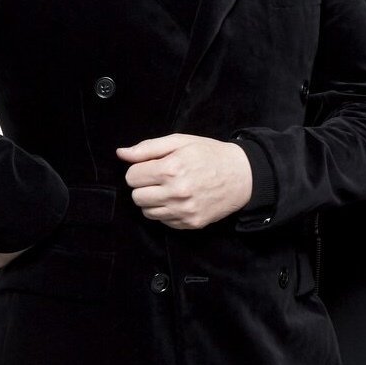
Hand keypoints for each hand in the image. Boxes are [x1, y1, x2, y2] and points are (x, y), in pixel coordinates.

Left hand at [117, 135, 253, 228]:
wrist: (244, 176)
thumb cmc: (211, 155)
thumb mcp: (181, 141)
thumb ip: (148, 148)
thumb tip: (121, 153)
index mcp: (171, 169)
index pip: (131, 177)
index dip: (140, 170)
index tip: (153, 167)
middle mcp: (176, 192)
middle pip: (136, 196)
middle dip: (144, 186)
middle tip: (161, 178)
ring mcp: (184, 210)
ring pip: (146, 212)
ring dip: (153, 201)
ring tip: (170, 189)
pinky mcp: (190, 223)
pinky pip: (163, 221)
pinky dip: (166, 211)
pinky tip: (180, 200)